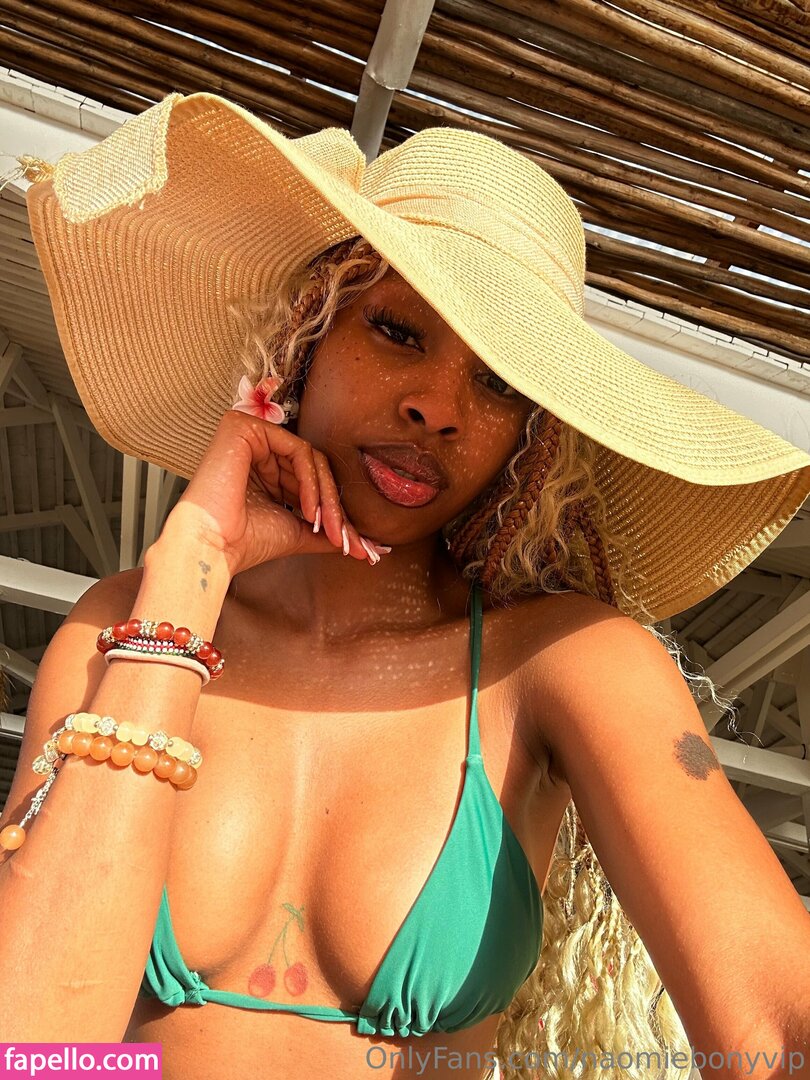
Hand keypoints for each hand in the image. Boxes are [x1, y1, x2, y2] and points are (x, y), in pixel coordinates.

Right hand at [161, 410, 386, 576]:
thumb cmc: (246, 543)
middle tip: (343, 538)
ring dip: (324, 496)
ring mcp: (249, 435)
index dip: (332, 508)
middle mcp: (256, 449)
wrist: (214, 547)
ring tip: (326, 527)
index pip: (312, 477)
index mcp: (264, 469)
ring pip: (311, 457)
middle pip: (315, 466)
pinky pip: (298, 448)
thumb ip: (330, 531)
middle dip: (333, 505)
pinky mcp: (244, 427)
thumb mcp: (299, 532)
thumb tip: (367, 547)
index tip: (349, 542)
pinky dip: (310, 480)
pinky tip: (308, 508)